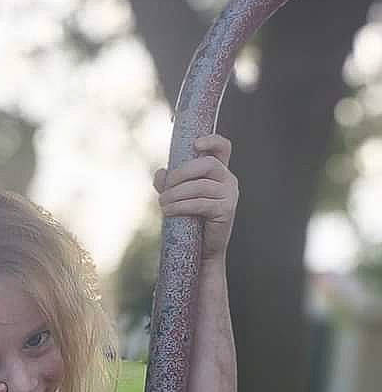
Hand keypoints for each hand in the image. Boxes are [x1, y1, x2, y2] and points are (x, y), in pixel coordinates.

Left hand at [154, 134, 238, 259]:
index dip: (212, 141)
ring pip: (200, 186)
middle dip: (182, 173)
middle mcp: (228, 180)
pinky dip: (181, 206)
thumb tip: (161, 172)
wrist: (202, 250)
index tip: (195, 144)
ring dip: (176, 194)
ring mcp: (230, 195)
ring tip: (163, 204)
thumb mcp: (178, 197)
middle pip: (207, 164)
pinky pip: (200, 203)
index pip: (223, 148)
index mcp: (220, 172)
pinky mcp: (226, 210)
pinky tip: (168, 212)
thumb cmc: (190, 221)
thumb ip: (169, 183)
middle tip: (166, 187)